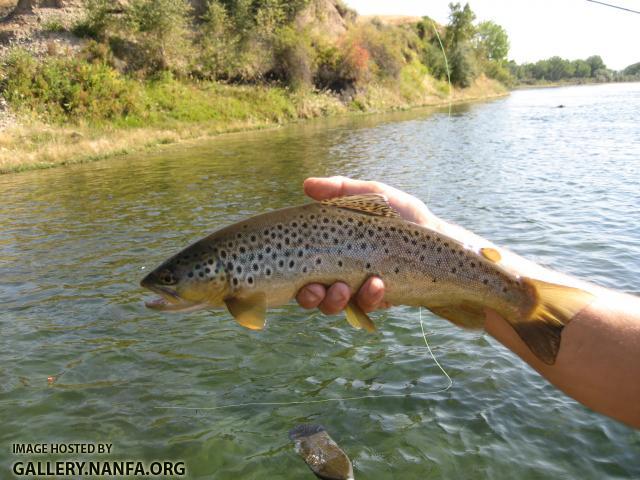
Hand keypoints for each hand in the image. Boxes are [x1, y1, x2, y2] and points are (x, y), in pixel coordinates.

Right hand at [296, 176, 437, 313]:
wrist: (443, 241)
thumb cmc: (405, 217)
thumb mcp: (374, 195)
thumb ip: (342, 190)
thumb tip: (306, 185)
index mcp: (332, 248)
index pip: (303, 265)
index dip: (294, 275)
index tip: (297, 273)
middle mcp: (340, 271)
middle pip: (312, 294)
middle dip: (310, 297)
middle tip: (317, 289)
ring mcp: (358, 289)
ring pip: (334, 305)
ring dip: (334, 300)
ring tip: (345, 288)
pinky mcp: (379, 300)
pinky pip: (365, 307)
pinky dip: (367, 298)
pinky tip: (377, 284)